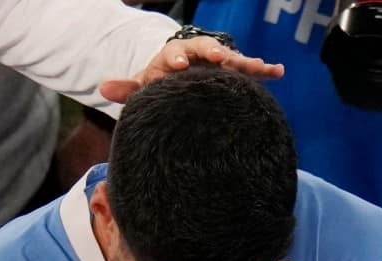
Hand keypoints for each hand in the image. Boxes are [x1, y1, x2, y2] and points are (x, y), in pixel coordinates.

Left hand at [99, 37, 283, 103]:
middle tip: (217, 58)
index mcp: (175, 55)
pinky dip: (264, 71)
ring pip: (232, 58)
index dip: (175, 59)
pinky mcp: (234, 73)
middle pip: (206, 49)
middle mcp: (199, 54)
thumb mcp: (144, 86)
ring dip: (244, 62)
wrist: (181, 79)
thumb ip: (127, 89)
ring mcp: (218, 62)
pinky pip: (250, 71)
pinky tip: (278, 72)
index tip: (176, 65)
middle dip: (212, 53)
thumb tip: (102, 90)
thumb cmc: (162, 83)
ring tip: (257, 66)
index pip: (174, 53)